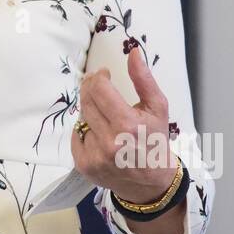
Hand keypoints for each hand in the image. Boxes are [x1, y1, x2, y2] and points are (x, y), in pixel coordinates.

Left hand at [71, 41, 175, 204]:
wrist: (151, 182)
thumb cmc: (155, 140)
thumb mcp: (157, 107)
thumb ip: (144, 78)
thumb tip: (132, 51)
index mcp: (127, 124)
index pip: (99, 88)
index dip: (98, 76)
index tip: (104, 74)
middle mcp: (109, 141)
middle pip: (86, 100)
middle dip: (91, 89)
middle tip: (100, 88)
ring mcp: (94, 155)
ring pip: (81, 117)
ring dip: (90, 110)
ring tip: (106, 116)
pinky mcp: (84, 165)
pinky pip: (76, 135)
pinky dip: (85, 130)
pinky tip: (100, 134)